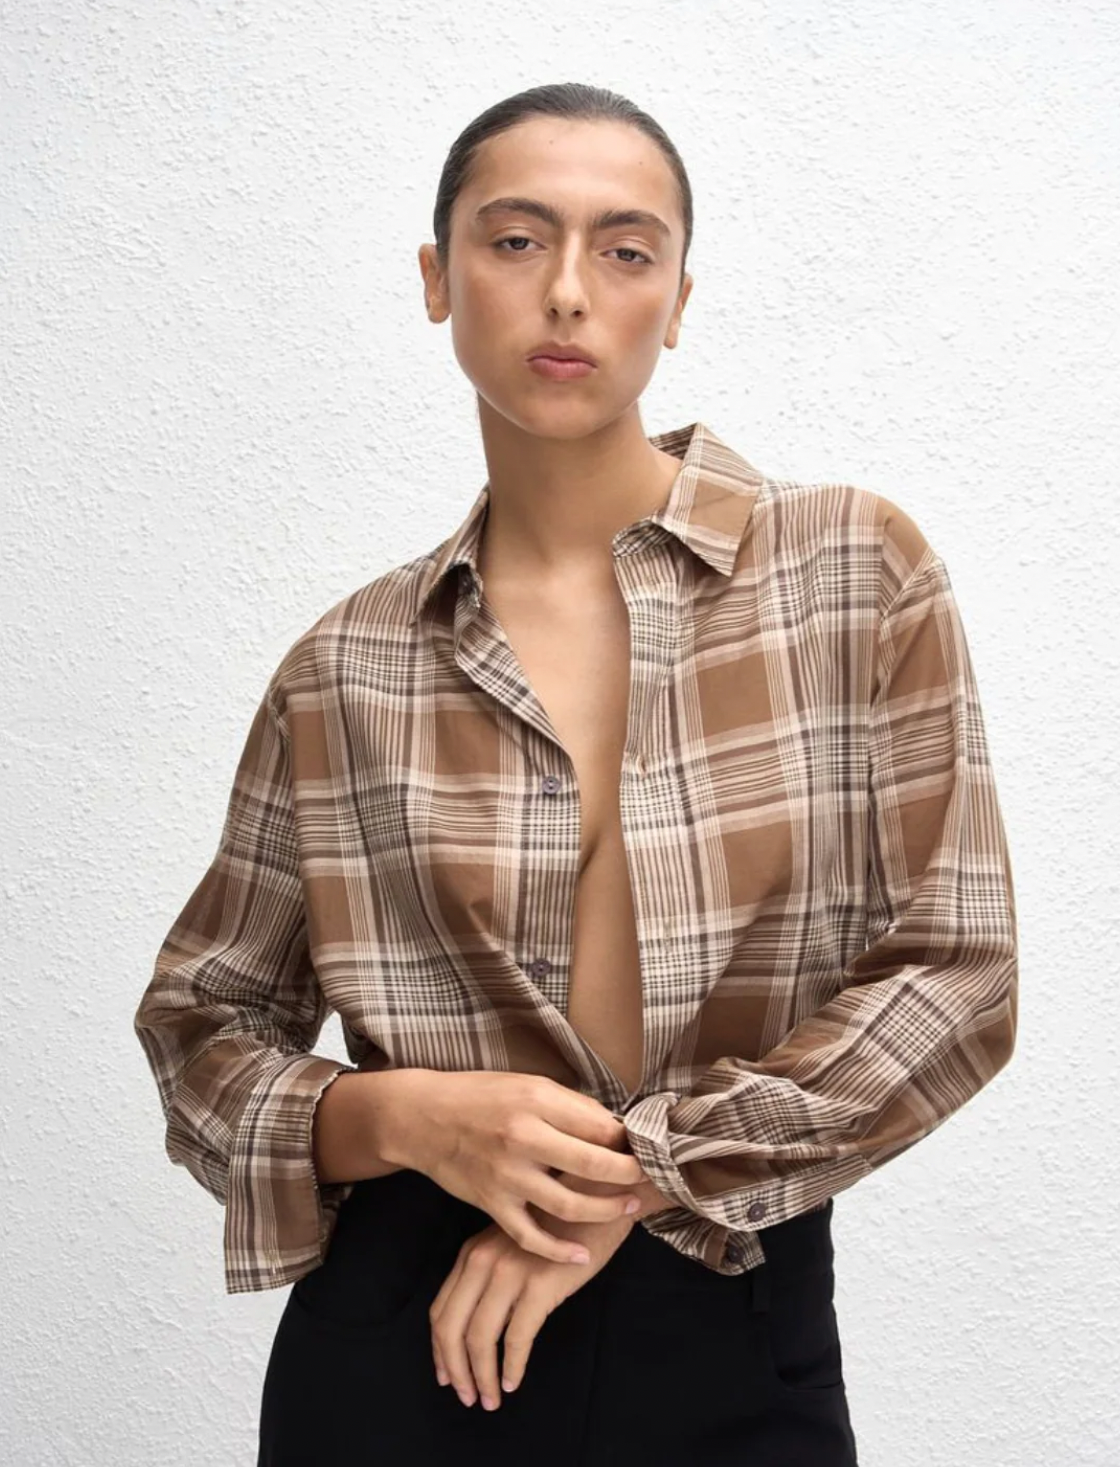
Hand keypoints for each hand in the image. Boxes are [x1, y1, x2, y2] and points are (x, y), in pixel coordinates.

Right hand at [383, 1070, 649, 1263]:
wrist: (423, 1117)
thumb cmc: (479, 1096)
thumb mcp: (527, 1085)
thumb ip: (568, 1107)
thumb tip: (612, 1128)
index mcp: (537, 1102)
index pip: (599, 1126)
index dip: (629, 1140)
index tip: (646, 1147)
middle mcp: (524, 1138)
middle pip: (594, 1164)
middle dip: (630, 1175)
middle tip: (650, 1178)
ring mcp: (507, 1175)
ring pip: (570, 1205)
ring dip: (607, 1211)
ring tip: (629, 1208)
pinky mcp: (491, 1203)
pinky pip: (530, 1235)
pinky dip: (557, 1250)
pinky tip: (580, 1255)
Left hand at [428, 1206, 633, 1410]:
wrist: (598, 1199)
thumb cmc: (558, 1224)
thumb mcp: (511, 1244)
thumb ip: (492, 1274)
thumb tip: (482, 1327)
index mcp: (472, 1253)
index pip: (441, 1310)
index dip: (440, 1350)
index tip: (446, 1376)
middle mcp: (482, 1261)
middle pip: (451, 1327)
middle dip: (455, 1370)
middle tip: (467, 1397)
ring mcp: (509, 1272)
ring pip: (480, 1338)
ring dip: (482, 1376)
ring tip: (490, 1400)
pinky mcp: (539, 1285)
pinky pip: (516, 1338)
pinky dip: (511, 1366)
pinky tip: (513, 1381)